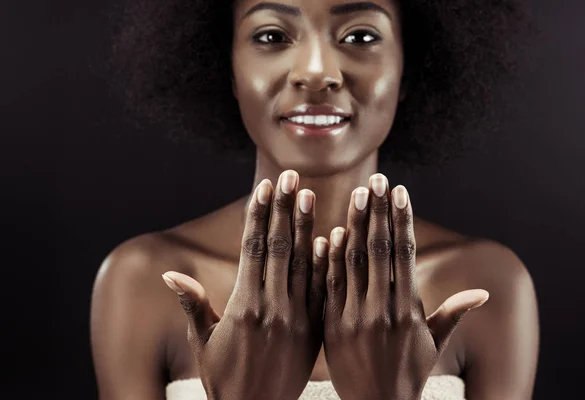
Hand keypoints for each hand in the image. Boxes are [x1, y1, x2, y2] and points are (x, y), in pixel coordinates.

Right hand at [162, 170, 327, 399]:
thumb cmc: (226, 381)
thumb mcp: (204, 343)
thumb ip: (193, 305)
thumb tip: (170, 273)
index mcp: (244, 306)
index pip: (253, 249)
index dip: (258, 215)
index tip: (264, 187)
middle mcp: (272, 307)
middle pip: (279, 248)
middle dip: (282, 209)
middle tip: (288, 175)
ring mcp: (298, 318)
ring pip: (305, 263)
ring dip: (307, 227)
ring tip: (308, 194)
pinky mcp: (316, 329)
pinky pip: (323, 289)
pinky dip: (327, 262)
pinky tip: (333, 236)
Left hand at [323, 173, 488, 399]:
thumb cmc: (408, 374)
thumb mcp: (433, 345)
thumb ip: (452, 314)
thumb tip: (483, 293)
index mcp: (408, 310)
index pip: (404, 253)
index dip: (401, 219)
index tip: (399, 191)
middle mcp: (382, 309)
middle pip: (378, 250)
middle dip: (377, 212)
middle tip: (375, 180)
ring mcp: (353, 316)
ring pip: (351, 262)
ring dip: (353, 226)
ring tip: (355, 195)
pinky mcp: (331, 325)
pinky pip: (328, 285)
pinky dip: (328, 258)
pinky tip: (328, 233)